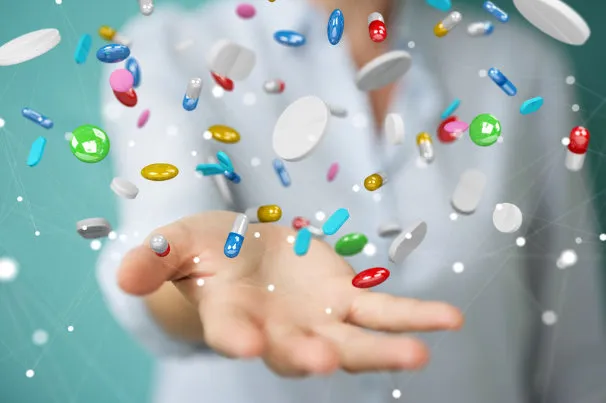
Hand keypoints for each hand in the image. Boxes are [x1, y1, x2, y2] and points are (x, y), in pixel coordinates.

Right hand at [118, 211, 462, 376]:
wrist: (244, 252)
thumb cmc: (206, 252)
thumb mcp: (175, 245)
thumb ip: (154, 261)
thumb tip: (123, 275)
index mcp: (232, 318)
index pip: (231, 331)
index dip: (235, 336)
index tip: (241, 341)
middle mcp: (278, 331)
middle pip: (296, 352)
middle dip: (310, 356)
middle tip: (324, 359)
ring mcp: (318, 320)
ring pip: (352, 343)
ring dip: (383, 350)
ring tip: (417, 355)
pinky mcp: (346, 300)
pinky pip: (384, 312)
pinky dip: (414, 316)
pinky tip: (448, 320)